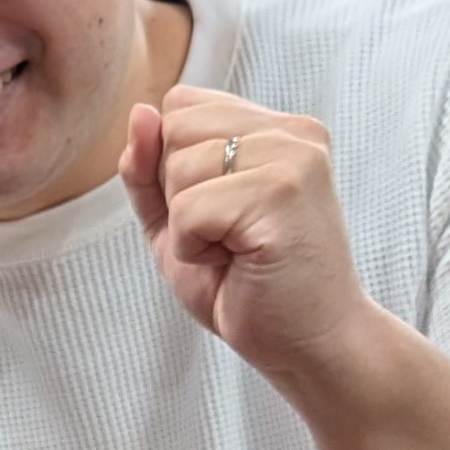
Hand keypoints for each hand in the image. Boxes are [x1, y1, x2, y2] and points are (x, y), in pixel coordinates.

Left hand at [118, 87, 378, 382]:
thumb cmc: (248, 287)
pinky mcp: (283, 193)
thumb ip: (149, 169)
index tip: (217, 211)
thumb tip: (139, 112)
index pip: (181, 104)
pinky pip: (189, 209)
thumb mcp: (177, 222)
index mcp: (275, 127)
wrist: (310, 345)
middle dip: (177, 192)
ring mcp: (293, 156)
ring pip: (179, 166)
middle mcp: (291, 130)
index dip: (172, 164)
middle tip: (226, 235)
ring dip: (187, 225)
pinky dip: (193, 248)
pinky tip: (237, 261)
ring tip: (235, 249)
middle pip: (175, 126)